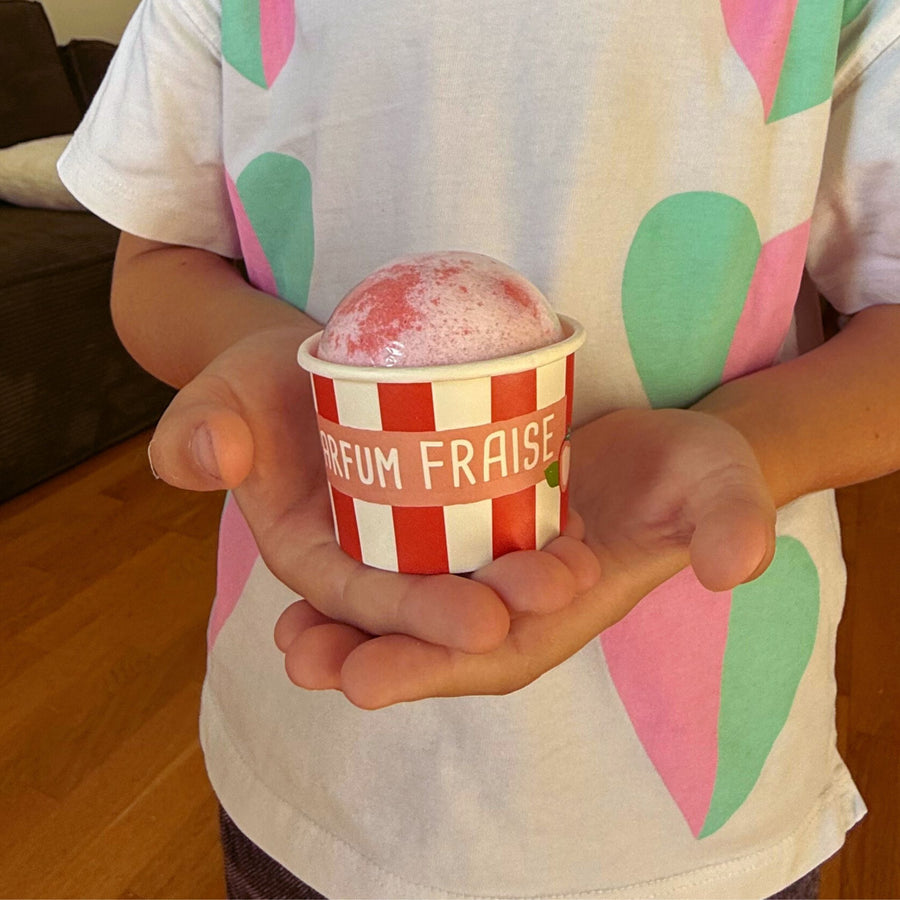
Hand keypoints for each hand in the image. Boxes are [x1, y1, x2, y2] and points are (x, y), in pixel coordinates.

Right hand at [148, 325, 598, 654]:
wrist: (305, 360)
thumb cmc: (257, 383)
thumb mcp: (221, 398)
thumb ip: (201, 431)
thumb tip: (207, 456)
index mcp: (314, 562)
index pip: (365, 602)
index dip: (417, 617)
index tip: (480, 620)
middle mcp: (373, 562)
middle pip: (434, 597)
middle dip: (495, 609)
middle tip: (558, 593)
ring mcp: (419, 536)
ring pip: (475, 569)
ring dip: (531, 580)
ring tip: (583, 570)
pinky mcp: (455, 501)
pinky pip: (500, 523)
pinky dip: (539, 529)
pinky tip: (583, 530)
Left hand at [275, 406, 775, 707]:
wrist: (673, 455)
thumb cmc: (697, 475)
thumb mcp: (720, 485)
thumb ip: (729, 519)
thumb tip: (733, 563)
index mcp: (567, 612)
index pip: (501, 652)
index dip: (437, 665)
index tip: (368, 676)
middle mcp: (520, 607)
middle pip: (441, 644)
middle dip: (375, 660)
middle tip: (303, 661)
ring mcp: (493, 572)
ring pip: (416, 615)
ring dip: (351, 633)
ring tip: (287, 642)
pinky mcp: (473, 534)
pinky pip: (412, 564)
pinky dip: (364, 576)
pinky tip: (310, 575)